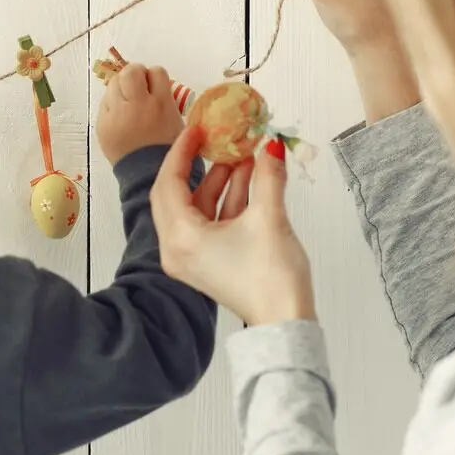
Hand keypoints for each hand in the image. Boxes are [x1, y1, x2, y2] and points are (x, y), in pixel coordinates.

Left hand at [97, 63, 184, 164]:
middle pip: (131, 71)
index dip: (154, 77)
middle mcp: (138, 104)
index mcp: (161, 103)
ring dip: (121, 88)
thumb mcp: (176, 121)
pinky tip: (119, 118)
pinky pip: (104, 103)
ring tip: (127, 103)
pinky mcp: (102, 124)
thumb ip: (165, 100)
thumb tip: (153, 86)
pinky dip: (112, 106)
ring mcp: (117, 114)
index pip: (156, 71)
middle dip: (135, 75)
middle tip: (138, 88)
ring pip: (114, 83)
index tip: (154, 87)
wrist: (147, 176)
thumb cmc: (168, 150)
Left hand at [151, 127, 314, 326]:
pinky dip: (224, 201)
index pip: (169, 183)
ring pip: (196, 208)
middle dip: (200, 165)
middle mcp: (177, 249)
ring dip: (218, 181)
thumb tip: (270, 146)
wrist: (285, 324)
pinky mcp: (208, 264)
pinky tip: (248, 178)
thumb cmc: (272, 276)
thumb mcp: (270, 218)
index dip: (182, 153)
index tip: (197, 129)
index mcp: (181, 238)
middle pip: (177, 195)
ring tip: (243, 155)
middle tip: (216, 139)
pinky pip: (208, 223)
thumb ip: (268, 177)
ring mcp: (192, 258)